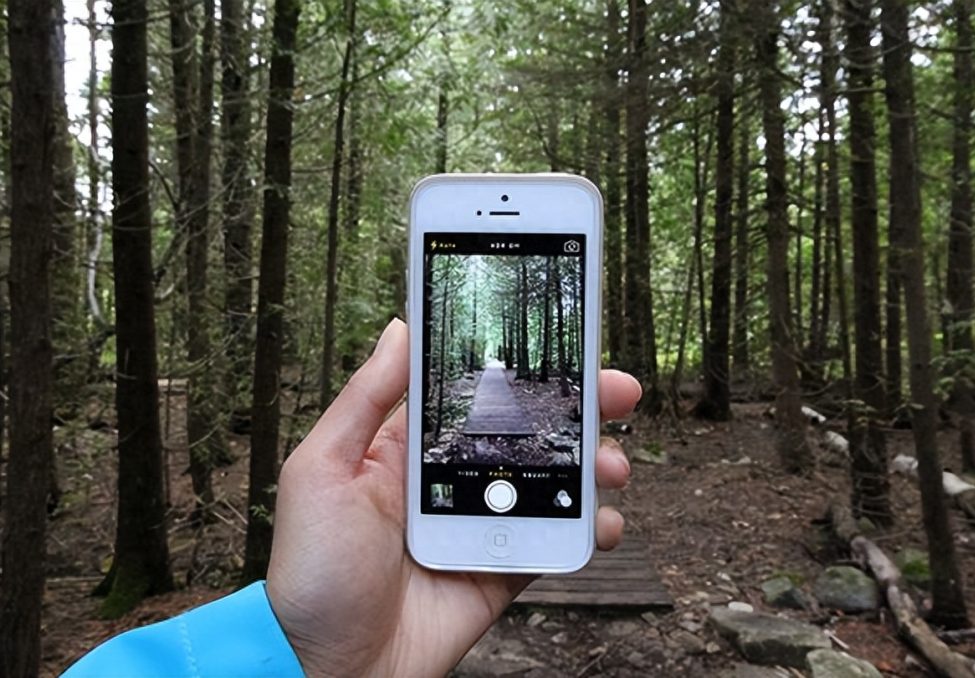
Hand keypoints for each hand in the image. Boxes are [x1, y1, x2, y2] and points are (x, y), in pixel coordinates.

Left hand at [266, 319, 639, 677]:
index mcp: (410, 448)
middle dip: (578, 408)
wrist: (329, 667)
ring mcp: (481, 525)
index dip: (522, 370)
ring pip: (553, 482)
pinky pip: (555, 541)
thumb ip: (366, 400)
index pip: (476, 394)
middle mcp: (451, 480)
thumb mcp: (323, 469)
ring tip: (611, 464)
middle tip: (617, 392)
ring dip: (593, 465)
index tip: (564, 348)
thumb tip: (401, 330)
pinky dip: (588, 529)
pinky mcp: (502, 569)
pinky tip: (601, 522)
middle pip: (528, 432)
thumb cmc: (312, 570)